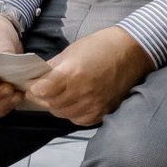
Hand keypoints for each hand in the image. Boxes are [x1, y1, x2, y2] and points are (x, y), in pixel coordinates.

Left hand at [23, 27, 153, 126]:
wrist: (133, 52)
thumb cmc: (102, 46)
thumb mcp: (71, 51)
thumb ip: (52, 68)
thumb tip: (36, 79)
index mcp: (72, 74)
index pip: (41, 91)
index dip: (33, 87)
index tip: (33, 83)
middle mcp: (82, 92)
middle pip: (50, 104)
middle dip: (43, 97)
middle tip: (45, 89)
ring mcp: (94, 104)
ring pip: (63, 114)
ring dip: (57, 105)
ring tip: (62, 94)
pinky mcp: (103, 111)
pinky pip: (79, 119)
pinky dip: (73, 113)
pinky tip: (76, 102)